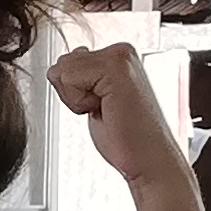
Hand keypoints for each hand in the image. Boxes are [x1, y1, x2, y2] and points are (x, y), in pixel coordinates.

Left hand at [48, 40, 186, 187]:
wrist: (148, 159)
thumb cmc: (126, 137)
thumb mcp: (95, 99)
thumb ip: (82, 76)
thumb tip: (66, 59)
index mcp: (117, 56)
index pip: (66, 62)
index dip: (73, 93)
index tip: (103, 106)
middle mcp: (120, 51)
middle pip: (61, 63)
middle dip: (72, 94)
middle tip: (104, 109)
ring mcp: (119, 56)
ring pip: (62, 70)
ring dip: (76, 99)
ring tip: (106, 109)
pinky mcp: (115, 68)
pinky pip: (68, 78)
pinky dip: (79, 102)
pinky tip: (106, 109)